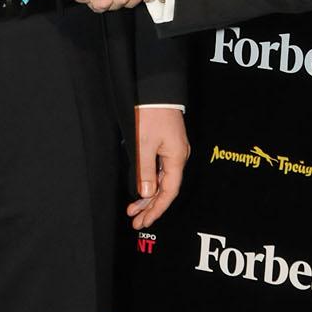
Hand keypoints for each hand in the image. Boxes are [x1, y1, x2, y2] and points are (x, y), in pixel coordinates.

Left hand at [127, 107, 189, 227]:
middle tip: (136, 221)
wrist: (155, 89)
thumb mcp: (143, 144)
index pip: (169, 192)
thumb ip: (145, 171)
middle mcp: (178, 156)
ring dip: (148, 196)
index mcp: (176, 158)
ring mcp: (173, 151)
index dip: (157, 209)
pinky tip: (141, 190)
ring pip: (162, 181)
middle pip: (166, 189)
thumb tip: (147, 193)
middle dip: (150, 207)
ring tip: (133, 209)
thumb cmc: (151, 113)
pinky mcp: (167, 145)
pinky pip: (160, 171)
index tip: (145, 222)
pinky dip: (149, 182)